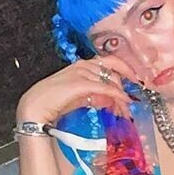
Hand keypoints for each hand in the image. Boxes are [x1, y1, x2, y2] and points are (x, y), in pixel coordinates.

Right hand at [16, 54, 137, 125]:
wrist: (36, 107)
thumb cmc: (55, 102)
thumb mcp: (81, 97)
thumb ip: (96, 96)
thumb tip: (112, 100)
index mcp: (83, 65)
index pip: (110, 62)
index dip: (126, 70)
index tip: (137, 81)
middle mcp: (83, 65)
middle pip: (113, 71)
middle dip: (125, 87)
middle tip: (131, 105)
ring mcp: (82, 73)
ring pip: (111, 81)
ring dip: (121, 97)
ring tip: (126, 112)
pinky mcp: (81, 84)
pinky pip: (105, 88)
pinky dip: (117, 95)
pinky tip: (124, 102)